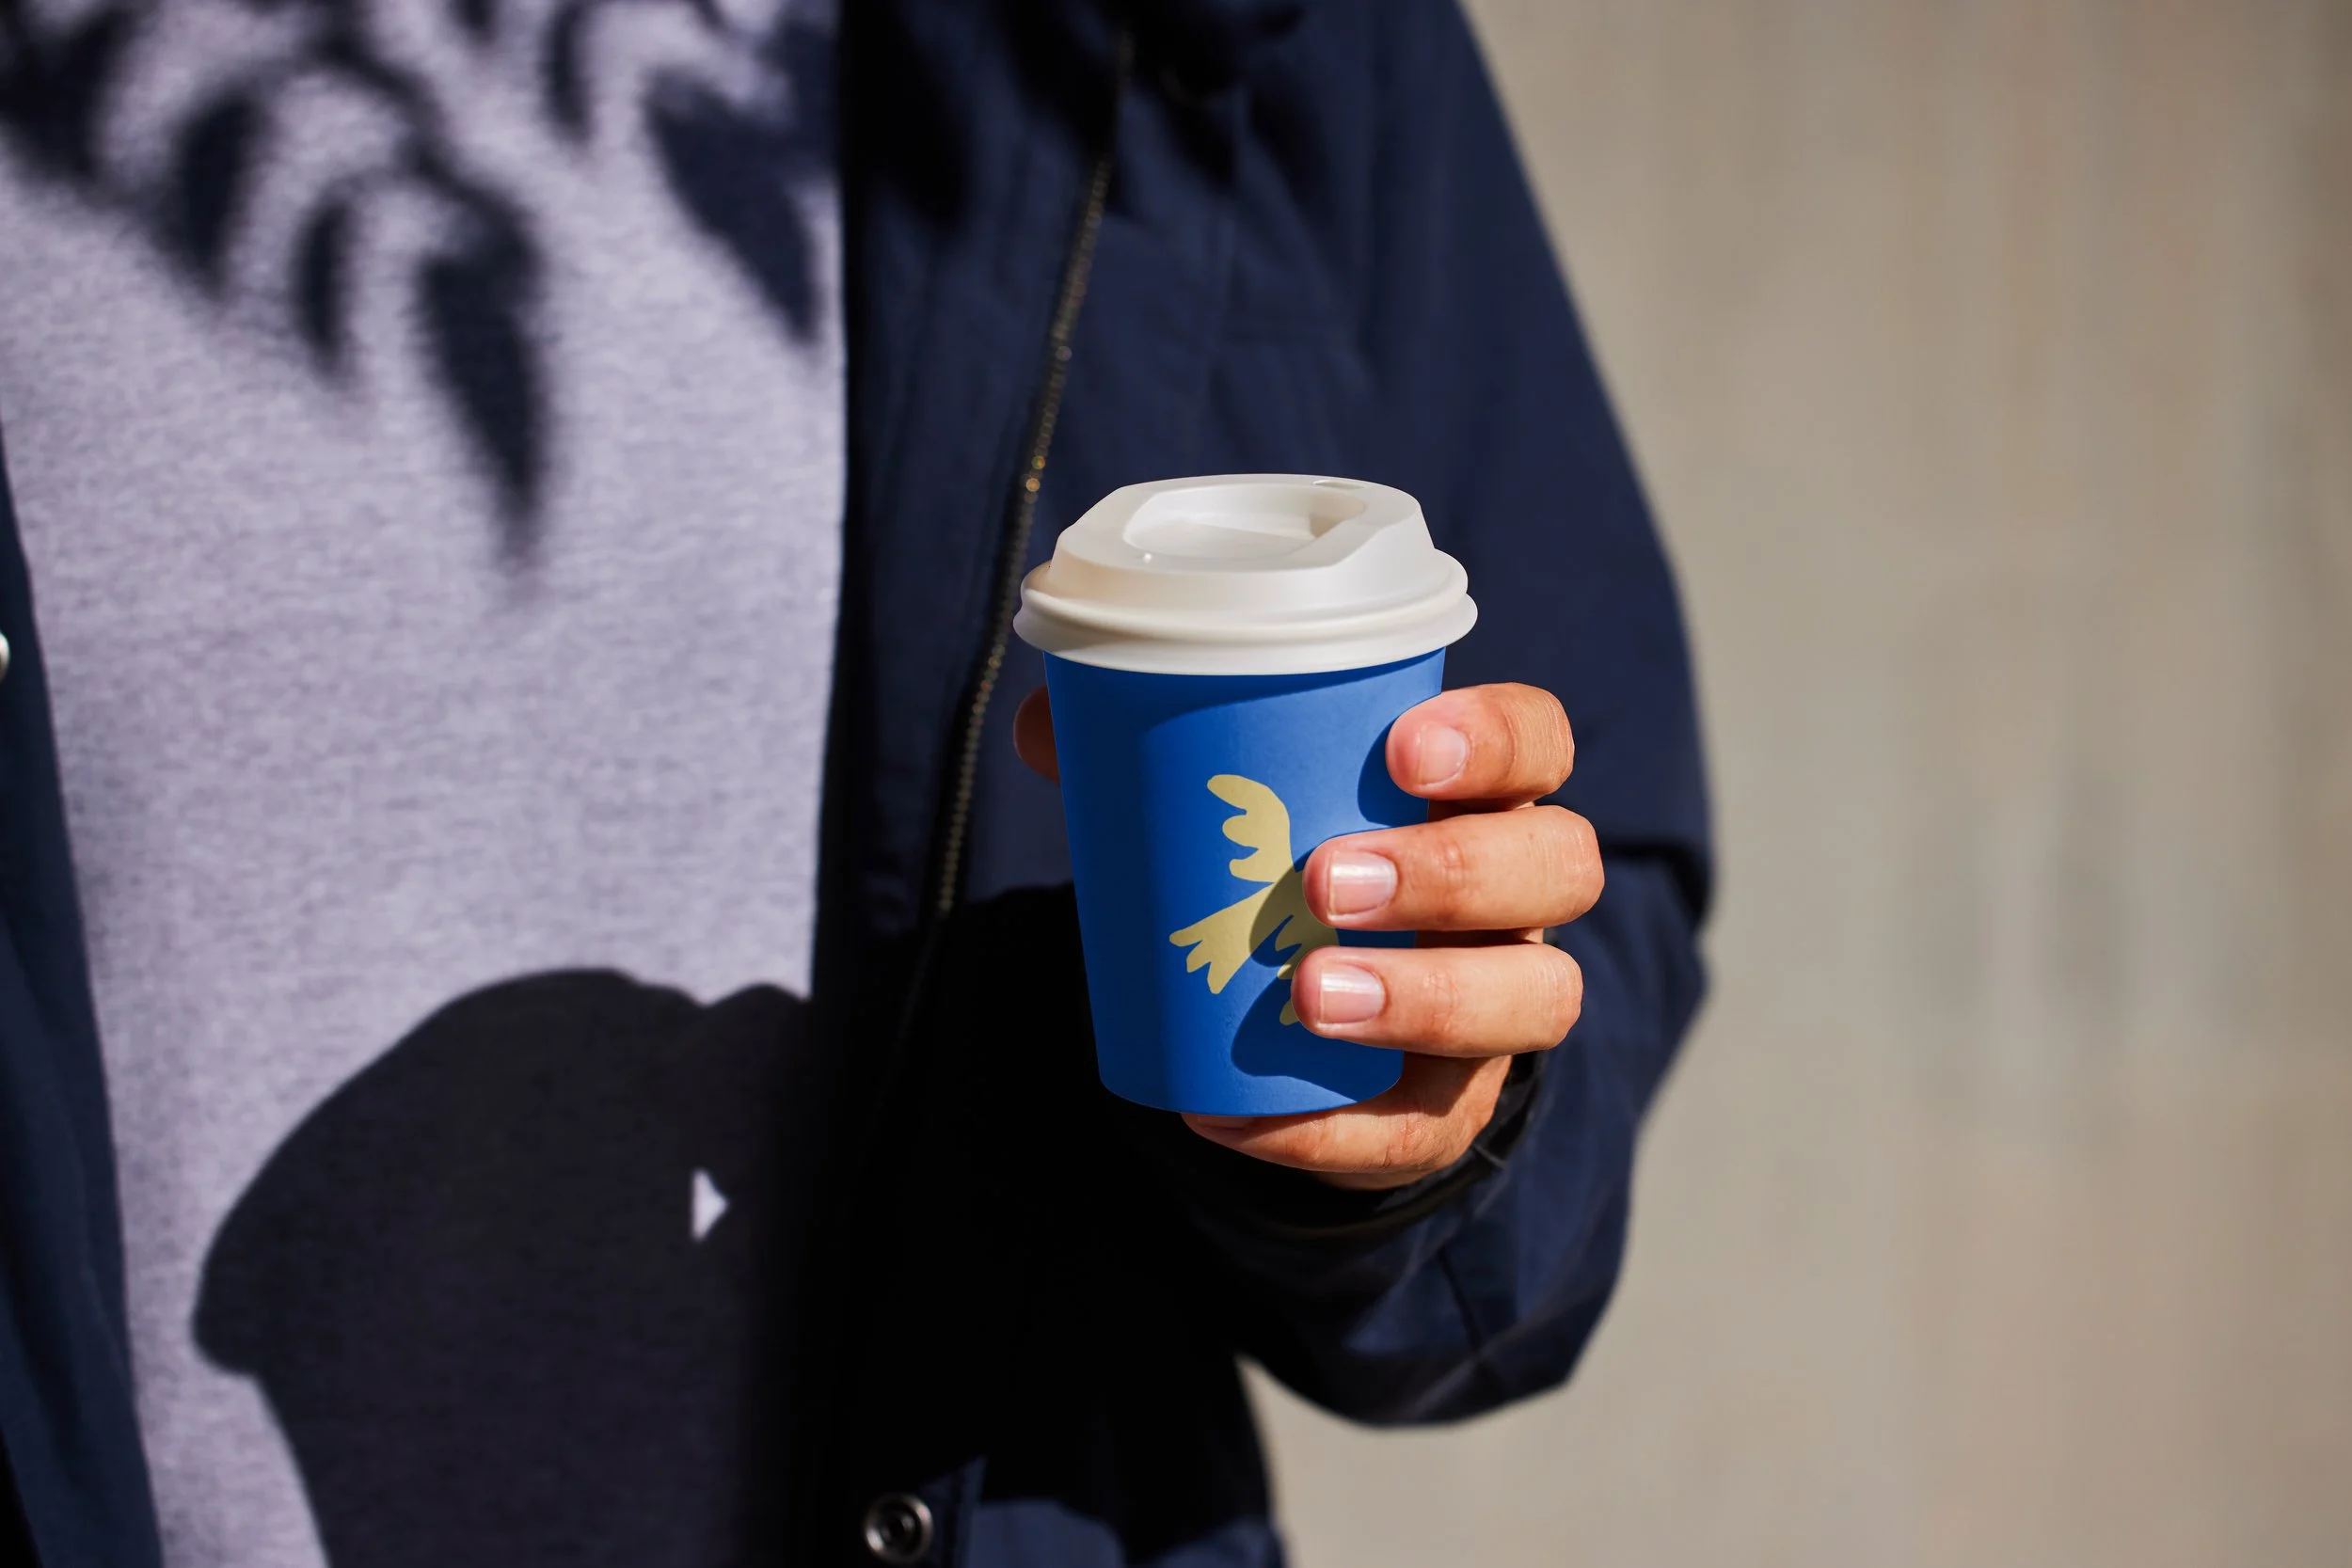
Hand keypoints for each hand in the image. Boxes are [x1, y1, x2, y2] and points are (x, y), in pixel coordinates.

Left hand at [1013, 681, 1600, 1190]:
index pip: (1536, 741)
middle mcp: (1517, 895)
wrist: (1301, 1024)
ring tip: (1308, 997)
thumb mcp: (1238, 808)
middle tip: (1324, 879)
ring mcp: (1502, 1002)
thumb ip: (1151, 754)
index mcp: (1478, 792)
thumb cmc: (1280, 870)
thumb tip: (1043, 724)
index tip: (1403, 749)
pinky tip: (1235, 1116)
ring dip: (1428, 997)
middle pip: (1557, 866)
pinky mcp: (1450, 1107)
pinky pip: (1420, 1130)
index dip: (1494, 741)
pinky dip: (1324, 1130)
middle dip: (1452, 871)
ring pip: (1536, 997)